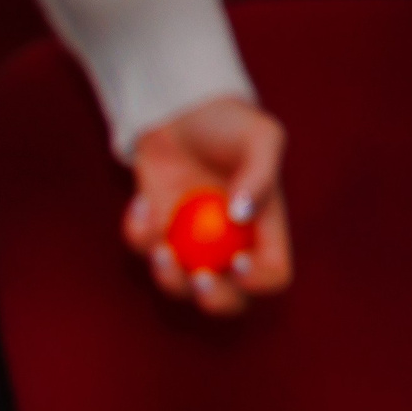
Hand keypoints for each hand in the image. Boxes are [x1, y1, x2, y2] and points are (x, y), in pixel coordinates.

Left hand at [124, 96, 292, 316]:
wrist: (183, 110)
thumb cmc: (229, 123)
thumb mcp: (259, 136)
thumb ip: (260, 173)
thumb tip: (241, 216)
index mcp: (265, 230)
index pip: (273, 274)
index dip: (259, 280)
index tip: (236, 261)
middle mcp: (229, 246)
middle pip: (230, 300)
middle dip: (214, 301)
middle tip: (198, 278)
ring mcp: (189, 244)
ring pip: (179, 287)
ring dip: (166, 277)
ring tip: (159, 246)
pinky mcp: (154, 231)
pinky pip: (142, 249)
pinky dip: (138, 232)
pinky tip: (141, 201)